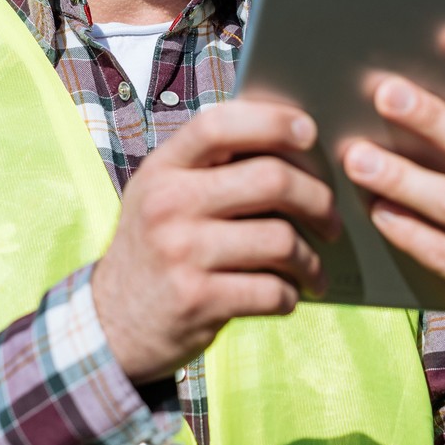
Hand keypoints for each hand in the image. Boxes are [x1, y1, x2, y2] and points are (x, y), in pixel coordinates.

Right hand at [93, 100, 341, 386]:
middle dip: (318, 200)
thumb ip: (213, 168)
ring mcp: (180, 252)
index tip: (309, 132)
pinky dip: (290, 295)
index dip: (272, 121)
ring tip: (314, 270)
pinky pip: (272, 291)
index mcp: (163, 168)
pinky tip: (287, 296)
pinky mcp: (196, 299)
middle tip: (332, 221)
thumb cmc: (160, 248)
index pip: (220, 123)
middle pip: (270, 179)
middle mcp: (168, 203)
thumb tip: (299, 146)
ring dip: (310, 260)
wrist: (112, 324)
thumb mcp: (165, 196)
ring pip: (281, 239)